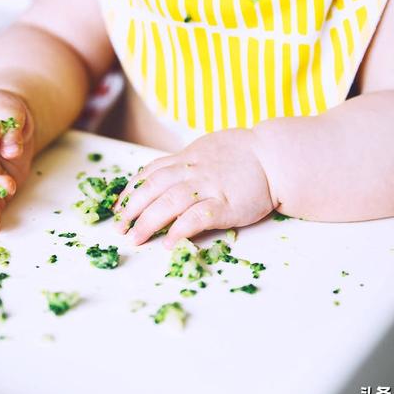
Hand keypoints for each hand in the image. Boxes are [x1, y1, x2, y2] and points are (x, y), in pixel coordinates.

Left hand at [114, 129, 276, 247]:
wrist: (275, 156)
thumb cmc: (243, 154)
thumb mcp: (207, 149)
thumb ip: (185, 162)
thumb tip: (162, 176)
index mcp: (186, 158)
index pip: (149, 174)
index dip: (130, 192)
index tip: (118, 208)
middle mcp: (192, 171)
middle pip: (152, 189)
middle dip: (132, 210)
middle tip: (119, 228)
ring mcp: (208, 187)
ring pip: (168, 203)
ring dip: (148, 222)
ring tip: (136, 239)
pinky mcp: (226, 204)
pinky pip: (197, 218)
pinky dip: (180, 230)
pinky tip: (169, 243)